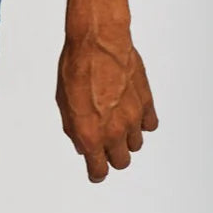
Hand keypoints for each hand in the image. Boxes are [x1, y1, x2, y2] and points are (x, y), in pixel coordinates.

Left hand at [56, 27, 158, 182]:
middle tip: (105, 143)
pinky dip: (142, 122)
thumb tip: (81, 142)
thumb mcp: (63, 100)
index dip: (96, 171)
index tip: (95, 170)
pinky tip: (132, 111)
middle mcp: (114, 131)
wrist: (98, 40)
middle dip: (111, 155)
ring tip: (117, 120)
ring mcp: (132, 119)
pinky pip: (149, 125)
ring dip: (127, 138)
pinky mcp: (146, 104)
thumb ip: (73, 127)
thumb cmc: (77, 65)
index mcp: (90, 134)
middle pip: (121, 162)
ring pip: (136, 145)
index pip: (99, 170)